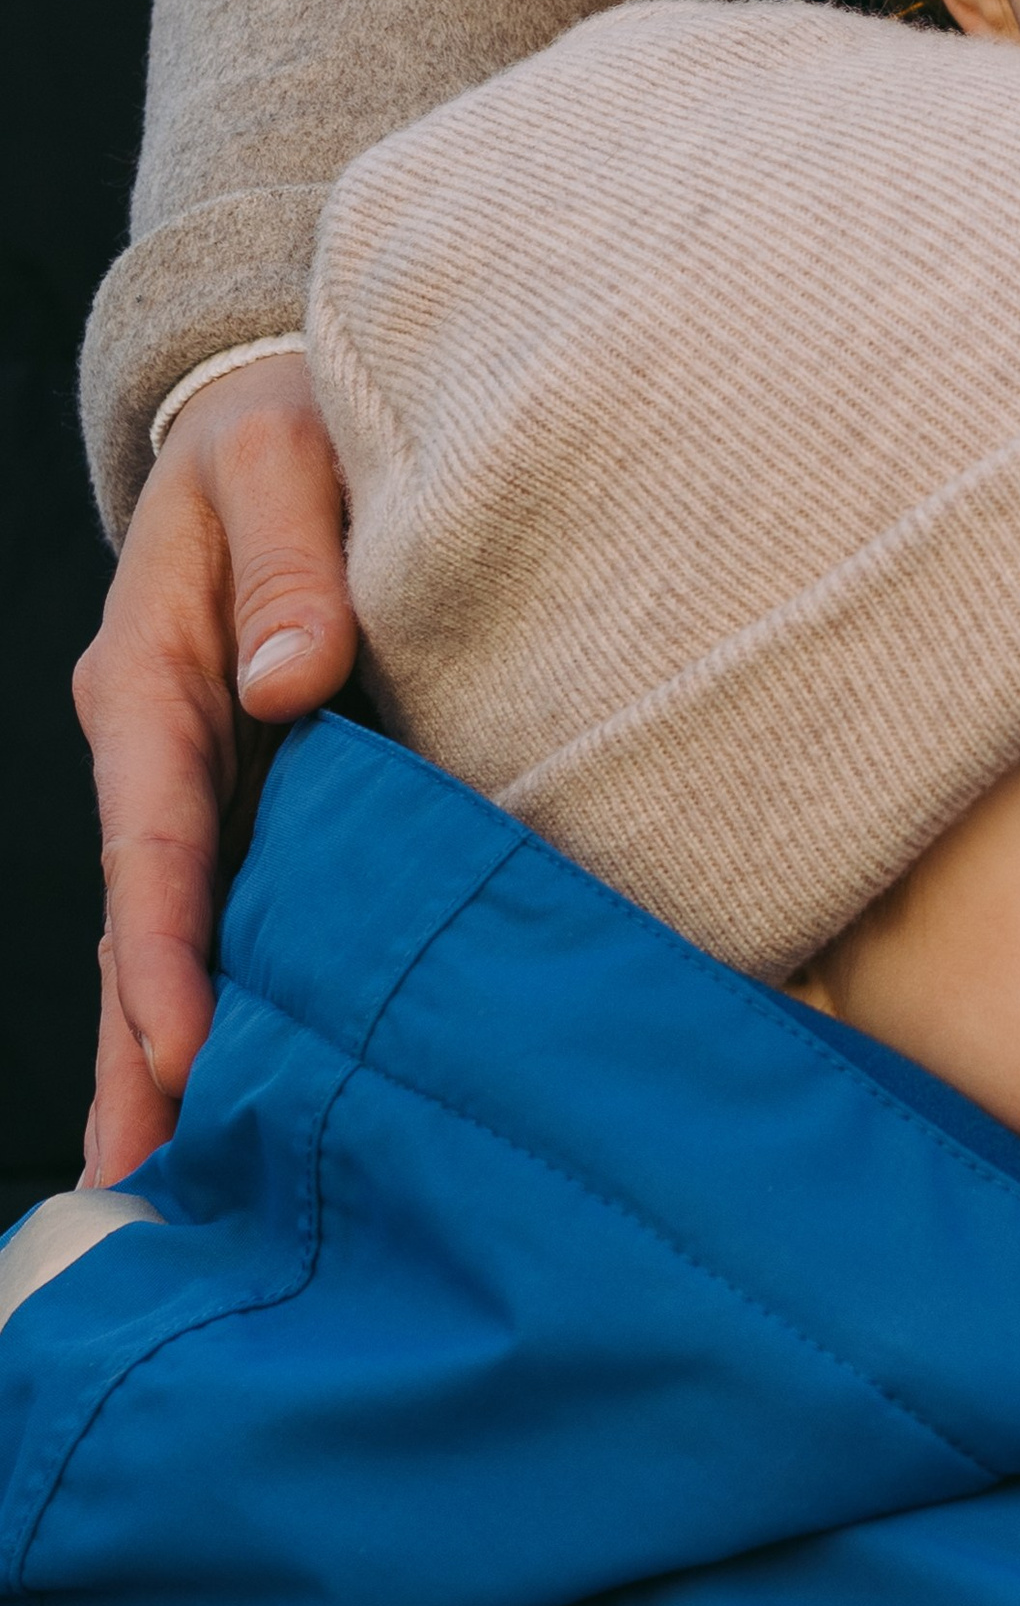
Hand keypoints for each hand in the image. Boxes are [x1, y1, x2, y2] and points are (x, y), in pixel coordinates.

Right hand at [72, 362, 351, 1182]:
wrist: (277, 405)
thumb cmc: (288, 424)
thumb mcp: (283, 459)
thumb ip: (291, 562)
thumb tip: (288, 682)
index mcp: (153, 672)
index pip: (154, 832)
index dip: (169, 949)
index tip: (185, 1051)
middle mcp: (158, 745)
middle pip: (141, 923)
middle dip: (141, 1056)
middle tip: (151, 1193)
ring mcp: (194, 780)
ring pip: (168, 940)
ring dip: (161, 1062)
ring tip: (166, 1201)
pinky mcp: (241, 794)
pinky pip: (218, 914)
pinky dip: (211, 1009)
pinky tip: (225, 1105)